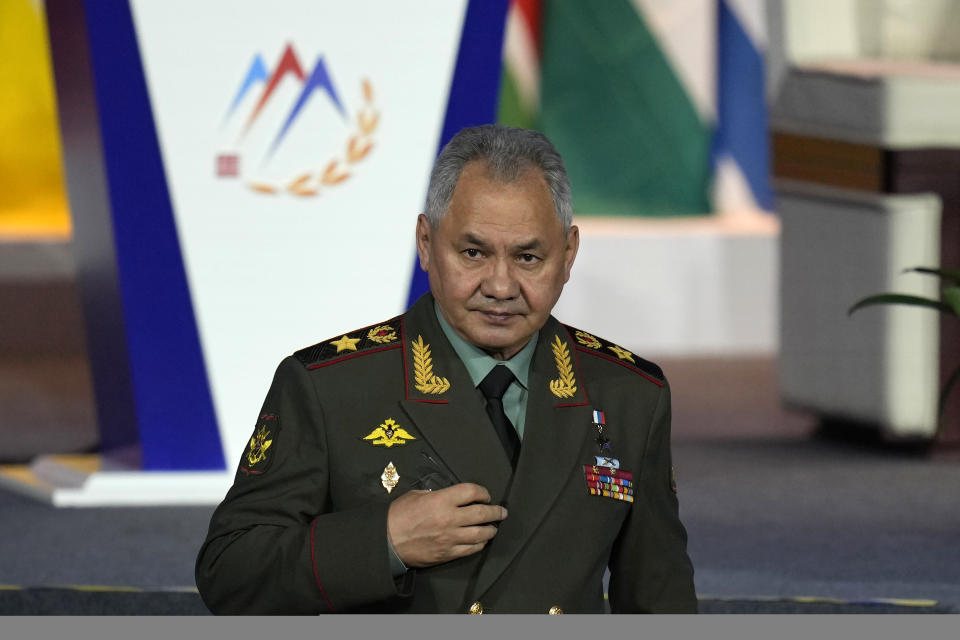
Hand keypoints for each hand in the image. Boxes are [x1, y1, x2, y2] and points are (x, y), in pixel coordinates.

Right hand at [387, 483, 506, 567]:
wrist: (386, 542)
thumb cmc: (397, 516)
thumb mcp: (416, 495)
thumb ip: (436, 495)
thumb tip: (450, 497)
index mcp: (441, 500)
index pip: (472, 492)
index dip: (483, 492)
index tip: (485, 495)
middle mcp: (449, 519)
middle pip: (482, 513)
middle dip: (495, 511)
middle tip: (501, 511)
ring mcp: (450, 538)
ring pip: (481, 534)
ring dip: (490, 529)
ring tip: (493, 527)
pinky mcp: (447, 553)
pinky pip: (471, 549)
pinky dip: (479, 544)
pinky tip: (481, 541)